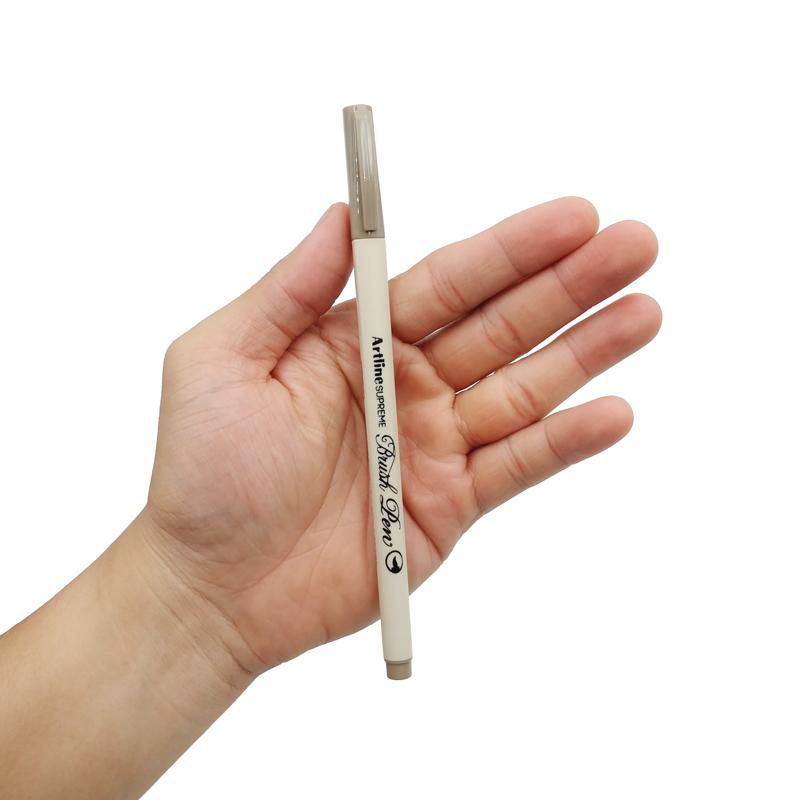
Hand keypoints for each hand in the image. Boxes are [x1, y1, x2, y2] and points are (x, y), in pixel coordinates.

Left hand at [143, 198, 660, 673]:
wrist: (214, 587)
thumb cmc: (204, 473)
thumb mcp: (226, 359)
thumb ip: (291, 288)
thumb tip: (341, 213)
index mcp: (358, 342)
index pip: (449, 282)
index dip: (512, 249)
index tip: (573, 217)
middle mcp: (407, 384)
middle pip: (502, 325)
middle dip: (569, 286)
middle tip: (636, 246)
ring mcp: (434, 444)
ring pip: (524, 388)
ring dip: (586, 352)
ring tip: (643, 313)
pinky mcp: (451, 504)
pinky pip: (518, 466)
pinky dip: (565, 441)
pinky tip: (612, 412)